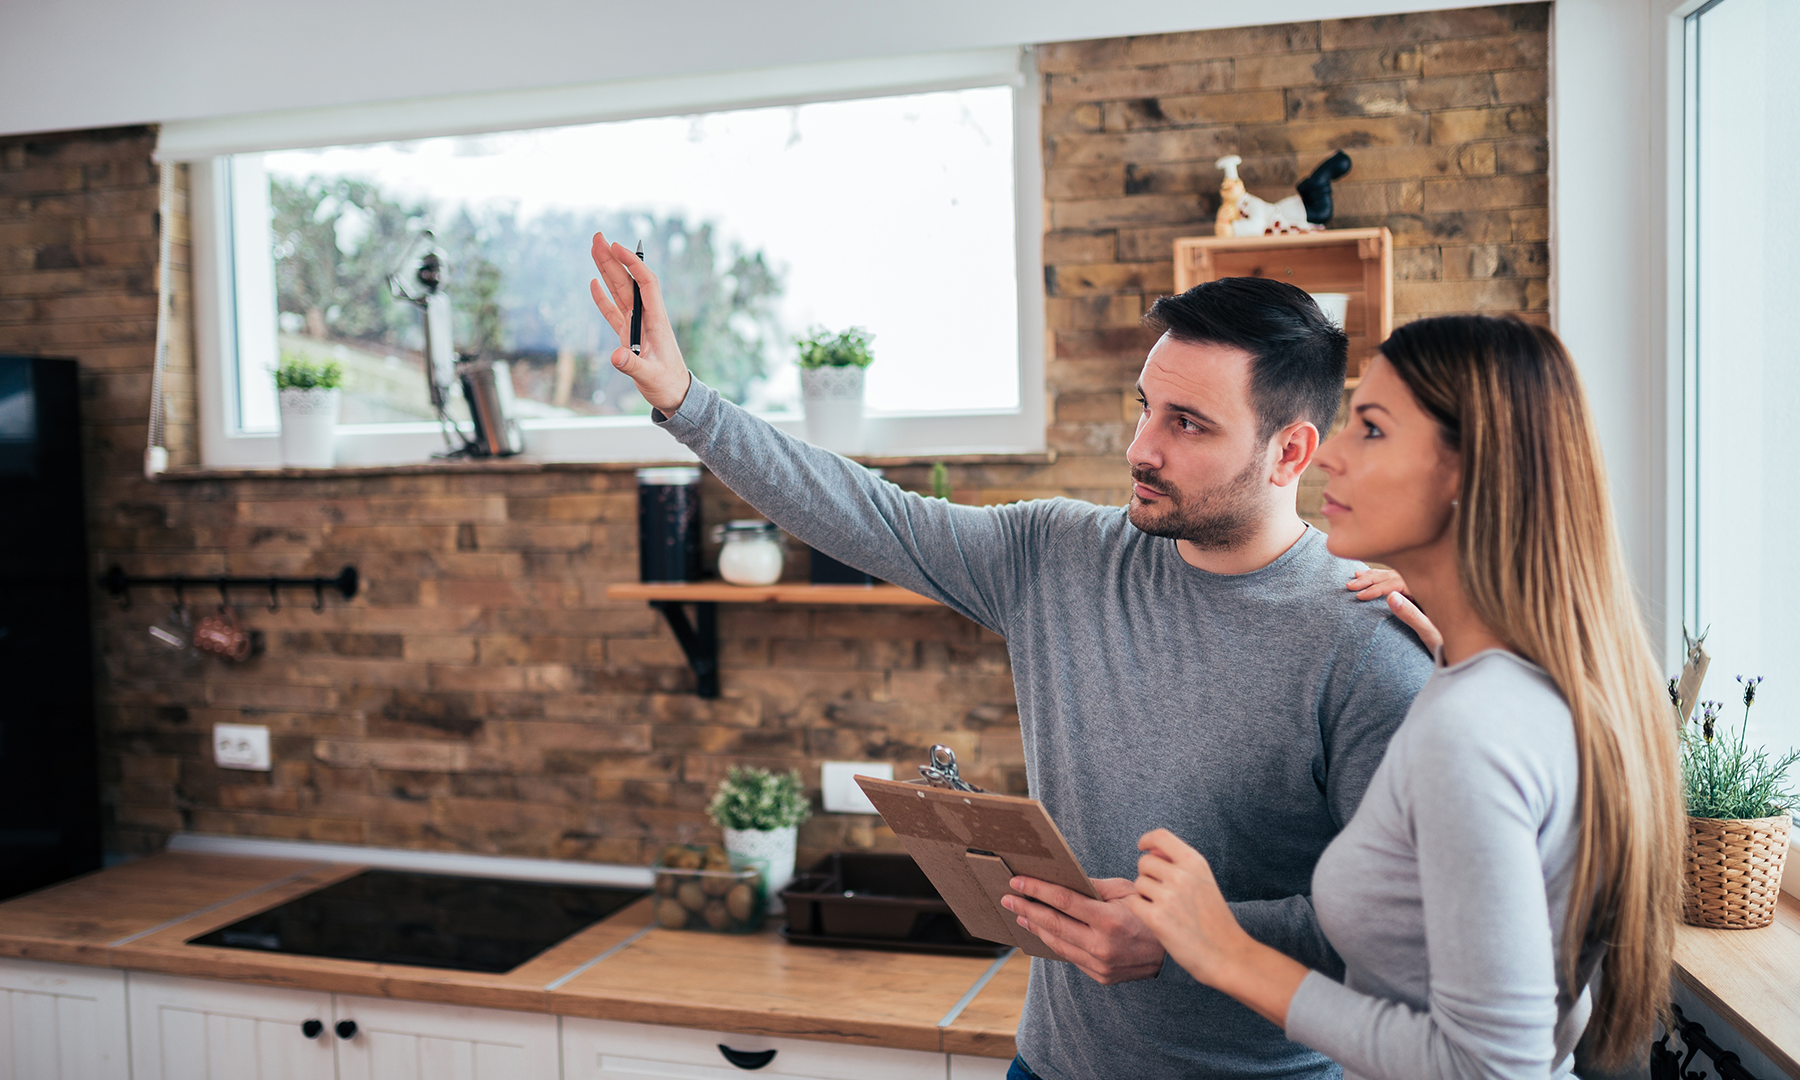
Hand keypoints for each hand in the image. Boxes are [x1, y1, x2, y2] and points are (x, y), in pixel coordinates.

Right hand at [588, 230, 691, 414]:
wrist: (676, 396)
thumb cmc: (668, 386)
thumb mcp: (650, 377)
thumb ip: (631, 366)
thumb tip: (615, 356)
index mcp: (656, 321)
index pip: (645, 283)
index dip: (632, 263)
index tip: (617, 246)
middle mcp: (646, 318)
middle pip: (628, 282)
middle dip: (613, 258)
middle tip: (597, 237)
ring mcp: (636, 326)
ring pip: (619, 292)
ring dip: (606, 271)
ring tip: (594, 249)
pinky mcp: (628, 336)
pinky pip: (613, 311)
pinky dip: (603, 298)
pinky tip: (594, 283)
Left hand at [1002, 876, 1164, 984]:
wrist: (1170, 954)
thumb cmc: (1148, 914)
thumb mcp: (1126, 891)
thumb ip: (1094, 886)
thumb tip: (1063, 878)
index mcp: (1109, 920)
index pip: (1063, 901)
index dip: (1037, 890)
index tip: (1017, 881)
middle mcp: (1102, 945)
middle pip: (1053, 924)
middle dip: (1026, 909)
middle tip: (1007, 898)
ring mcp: (1100, 964)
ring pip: (1057, 943)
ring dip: (1035, 927)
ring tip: (1019, 914)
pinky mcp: (1099, 976)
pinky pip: (1070, 956)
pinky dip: (1054, 942)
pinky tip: (1042, 931)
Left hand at [1120, 829, 1245, 986]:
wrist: (1228, 955)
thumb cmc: (1215, 920)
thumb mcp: (1204, 882)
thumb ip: (1178, 864)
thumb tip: (1149, 850)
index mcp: (1195, 863)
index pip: (1161, 836)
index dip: (1147, 840)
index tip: (1142, 847)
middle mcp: (1181, 875)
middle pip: (1144, 862)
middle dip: (1148, 876)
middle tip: (1162, 894)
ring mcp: (1168, 896)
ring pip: (1138, 884)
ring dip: (1145, 895)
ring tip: (1166, 910)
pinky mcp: (1156, 918)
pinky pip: (1133, 903)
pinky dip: (1140, 911)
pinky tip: (1157, 920)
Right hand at [1346, 568, 1442, 653]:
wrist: (1464, 646)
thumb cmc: (1449, 641)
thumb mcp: (1430, 631)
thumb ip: (1411, 614)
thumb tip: (1390, 597)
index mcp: (1429, 589)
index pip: (1396, 583)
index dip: (1376, 589)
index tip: (1359, 596)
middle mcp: (1428, 583)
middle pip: (1394, 575)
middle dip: (1370, 580)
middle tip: (1350, 586)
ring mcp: (1425, 585)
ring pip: (1395, 574)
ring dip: (1374, 575)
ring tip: (1356, 576)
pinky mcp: (1422, 591)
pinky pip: (1399, 578)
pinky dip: (1383, 576)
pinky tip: (1373, 576)